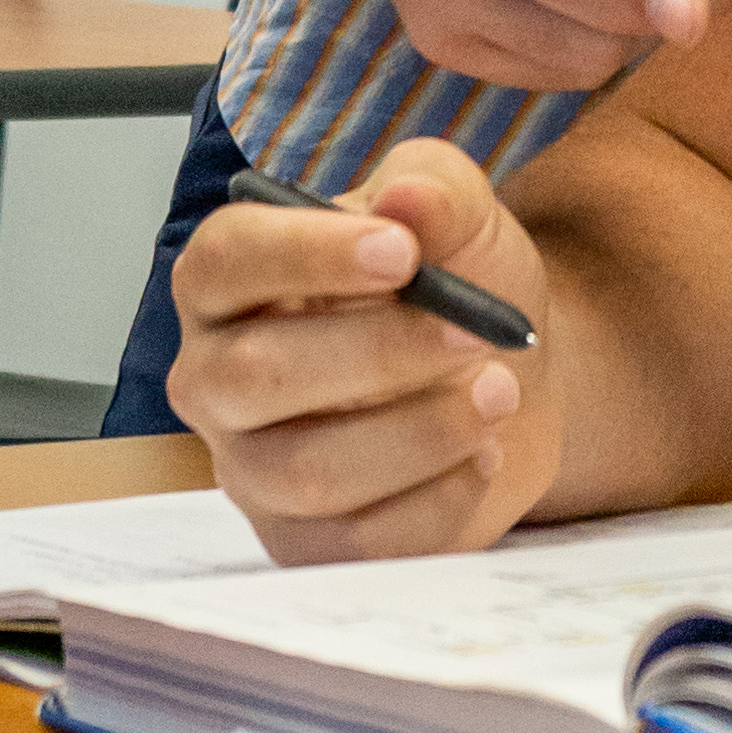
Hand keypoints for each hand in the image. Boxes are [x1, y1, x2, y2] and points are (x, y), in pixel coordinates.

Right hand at [167, 137, 558, 560]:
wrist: (512, 379)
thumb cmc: (458, 289)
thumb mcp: (461, 218)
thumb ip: (436, 188)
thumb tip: (409, 197)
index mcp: (230, 283)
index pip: (223, 262)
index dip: (303, 255)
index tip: (402, 252)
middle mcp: (219, 380)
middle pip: (255, 376)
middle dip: (378, 352)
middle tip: (477, 331)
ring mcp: (254, 471)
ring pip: (307, 471)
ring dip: (420, 432)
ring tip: (500, 391)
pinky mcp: (307, 545)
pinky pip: (359, 543)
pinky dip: (439, 499)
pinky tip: (485, 455)